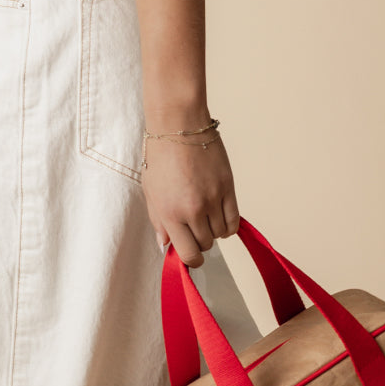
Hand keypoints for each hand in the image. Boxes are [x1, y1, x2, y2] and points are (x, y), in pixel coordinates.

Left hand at [140, 119, 239, 267]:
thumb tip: (165, 245)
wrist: (178, 126)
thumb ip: (158, 221)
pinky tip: (220, 219)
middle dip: (199, 242)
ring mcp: (212, 199)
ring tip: (204, 216)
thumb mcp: (150, 192)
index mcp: (170, 214)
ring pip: (219, 235)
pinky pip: (233, 221)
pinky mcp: (228, 188)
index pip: (188, 254)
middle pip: (205, 245)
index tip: (190, 255)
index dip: (191, 259)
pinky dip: (228, 226)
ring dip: (213, 231)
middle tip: (194, 228)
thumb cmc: (160, 157)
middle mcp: (193, 210)